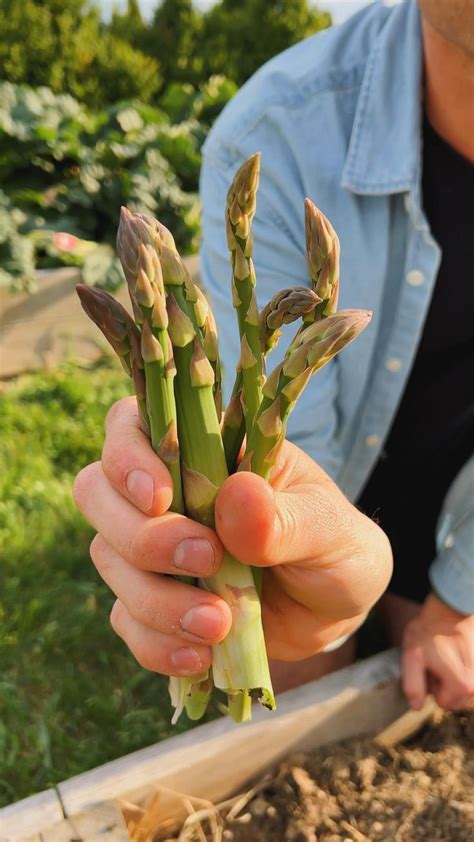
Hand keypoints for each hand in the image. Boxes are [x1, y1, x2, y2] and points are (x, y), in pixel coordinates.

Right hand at [73, 397, 391, 676]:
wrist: (336, 610)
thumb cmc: (335, 546)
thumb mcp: (331, 529)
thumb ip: (285, 518)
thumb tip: (235, 497)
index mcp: (206, 452)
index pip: (133, 426)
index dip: (129, 457)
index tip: (162, 498)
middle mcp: (167, 495)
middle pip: (97, 491)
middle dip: (141, 536)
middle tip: (208, 561)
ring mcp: (153, 551)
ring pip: (107, 559)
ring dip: (155, 600)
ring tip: (220, 623)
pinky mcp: (153, 604)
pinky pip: (125, 621)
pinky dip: (155, 644)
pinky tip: (200, 658)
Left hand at [402, 593, 473, 710]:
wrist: (451, 605)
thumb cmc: (429, 630)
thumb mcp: (412, 656)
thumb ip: (413, 686)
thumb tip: (416, 707)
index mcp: (462, 686)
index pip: (443, 703)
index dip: (431, 684)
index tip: (429, 665)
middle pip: (457, 698)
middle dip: (445, 683)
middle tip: (437, 660)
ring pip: (465, 687)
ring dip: (455, 676)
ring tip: (446, 654)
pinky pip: (472, 675)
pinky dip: (464, 667)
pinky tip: (456, 651)